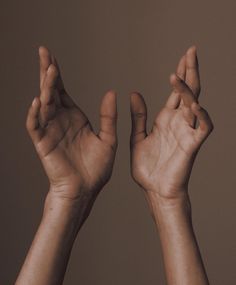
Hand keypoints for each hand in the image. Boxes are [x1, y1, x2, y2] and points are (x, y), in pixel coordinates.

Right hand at [26, 47, 117, 201]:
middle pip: (51, 91)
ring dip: (46, 88)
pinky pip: (36, 126)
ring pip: (44, 105)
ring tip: (49, 71)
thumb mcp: (108, 139)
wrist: (86, 188)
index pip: (62, 91)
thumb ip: (108, 117)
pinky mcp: (44, 144)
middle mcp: (60, 121)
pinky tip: (38, 101)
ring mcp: (50, 131)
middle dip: (47, 72)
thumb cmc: (96, 167)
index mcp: (74, 118)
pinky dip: (34, 115)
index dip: (57, 74)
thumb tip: (111, 92)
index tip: (52, 56)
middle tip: (44, 51)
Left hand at [130, 46, 212, 200]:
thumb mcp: (138, 137)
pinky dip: (200, 115)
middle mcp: (178, 122)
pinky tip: (194, 104)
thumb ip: (138, 116)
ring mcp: (186, 132)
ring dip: (189, 88)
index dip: (180, 73)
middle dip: (190, 71)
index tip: (182, 56)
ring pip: (194, 103)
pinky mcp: (192, 145)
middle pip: (188, 91)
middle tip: (191, 50)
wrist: (155, 190)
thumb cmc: (148, 168)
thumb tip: (134, 93)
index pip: (176, 91)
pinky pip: (202, 127)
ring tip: (180, 72)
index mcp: (165, 120)